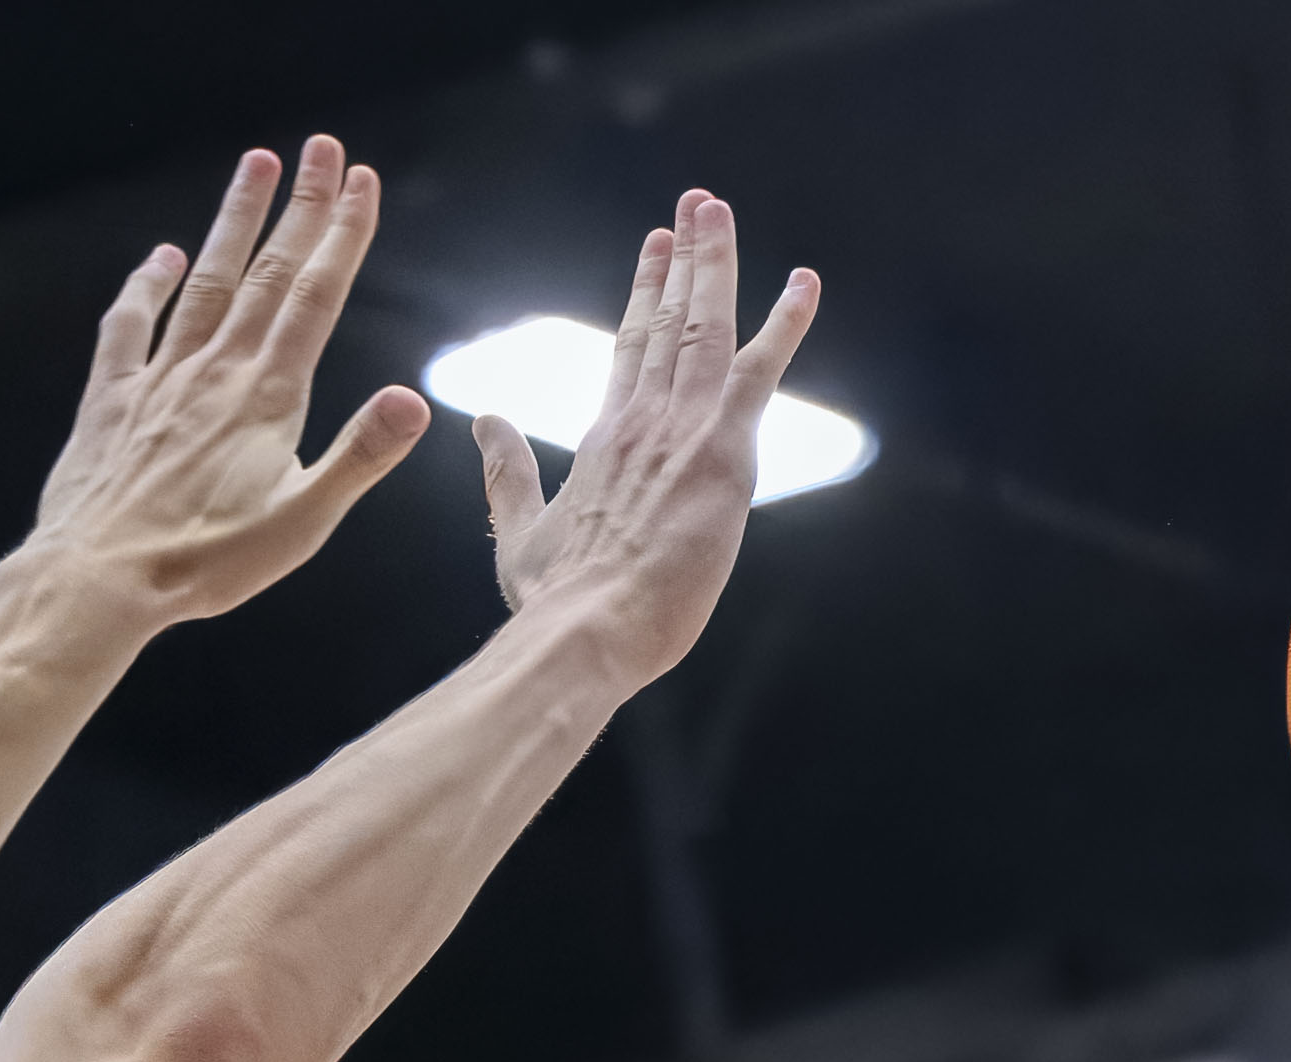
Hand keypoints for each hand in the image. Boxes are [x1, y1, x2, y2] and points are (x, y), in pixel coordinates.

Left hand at [21, 136, 429, 628]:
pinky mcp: (112, 400)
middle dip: (299, 206)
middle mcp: (216, 371)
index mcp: (268, 397)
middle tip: (321, 148)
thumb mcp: (301, 523)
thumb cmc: (204, 564)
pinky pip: (129, 326)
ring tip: (256, 164)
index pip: (316, 297)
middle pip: (268, 272)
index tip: (361, 181)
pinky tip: (162, 257)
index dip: (342, 235)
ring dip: (234, 222)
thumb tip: (415, 402)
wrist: (98, 578)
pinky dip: (146, 286)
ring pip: (205, 281)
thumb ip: (359, 458)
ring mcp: (160, 379)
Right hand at [475, 189, 818, 686]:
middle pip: (666, 320)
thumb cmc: (555, 600)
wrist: (587, 628)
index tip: (653, 250)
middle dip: (681, 257)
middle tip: (694, 204)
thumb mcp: (518, 532)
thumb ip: (505, 473)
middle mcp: (641, 418)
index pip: (628, 349)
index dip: (643, 293)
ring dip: (714, 262)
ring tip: (718, 209)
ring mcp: (681, 428)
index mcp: (602, 438)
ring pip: (704, 324)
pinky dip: (785, 323)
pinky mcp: (721, 449)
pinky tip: (806, 283)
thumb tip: (484, 422)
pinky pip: (759, 370)